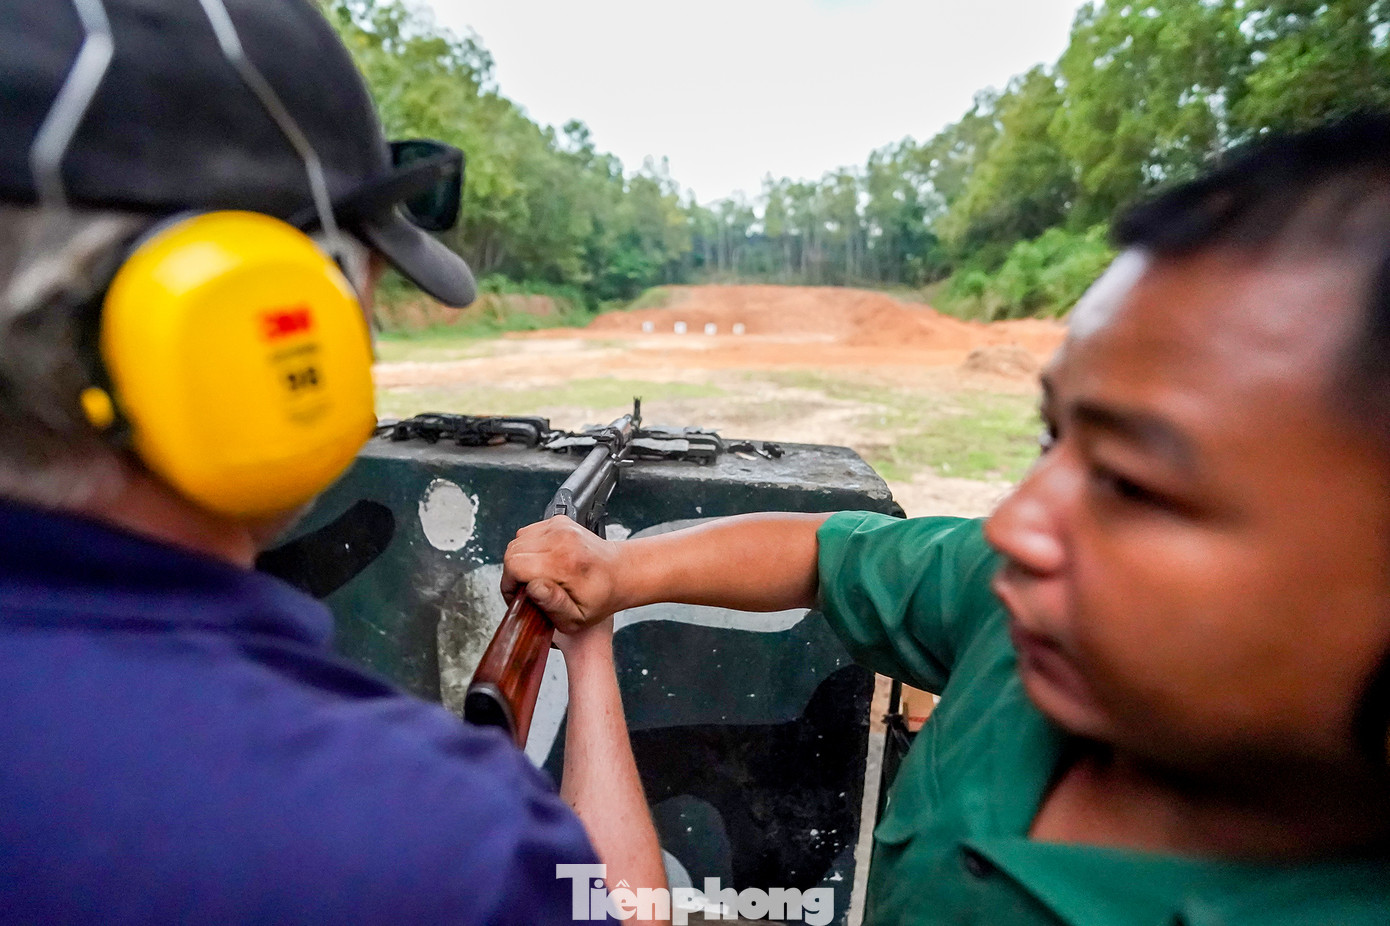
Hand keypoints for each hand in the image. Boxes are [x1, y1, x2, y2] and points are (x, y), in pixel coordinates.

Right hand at [501, 516, 625, 632]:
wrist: (620, 571)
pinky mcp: (559, 521)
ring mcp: (560, 527)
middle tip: (526, 589)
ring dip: (520, 560)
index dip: (510, 584)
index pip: (515, 564)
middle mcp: (561, 539)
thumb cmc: (600, 598)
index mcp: (565, 563)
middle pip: (512, 551)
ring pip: (517, 540)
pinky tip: (543, 561)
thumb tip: (532, 587)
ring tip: (535, 575)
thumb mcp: (577, 617)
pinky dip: (529, 548)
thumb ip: (552, 605)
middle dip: (513, 573)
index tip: (519, 596)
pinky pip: (527, 533)